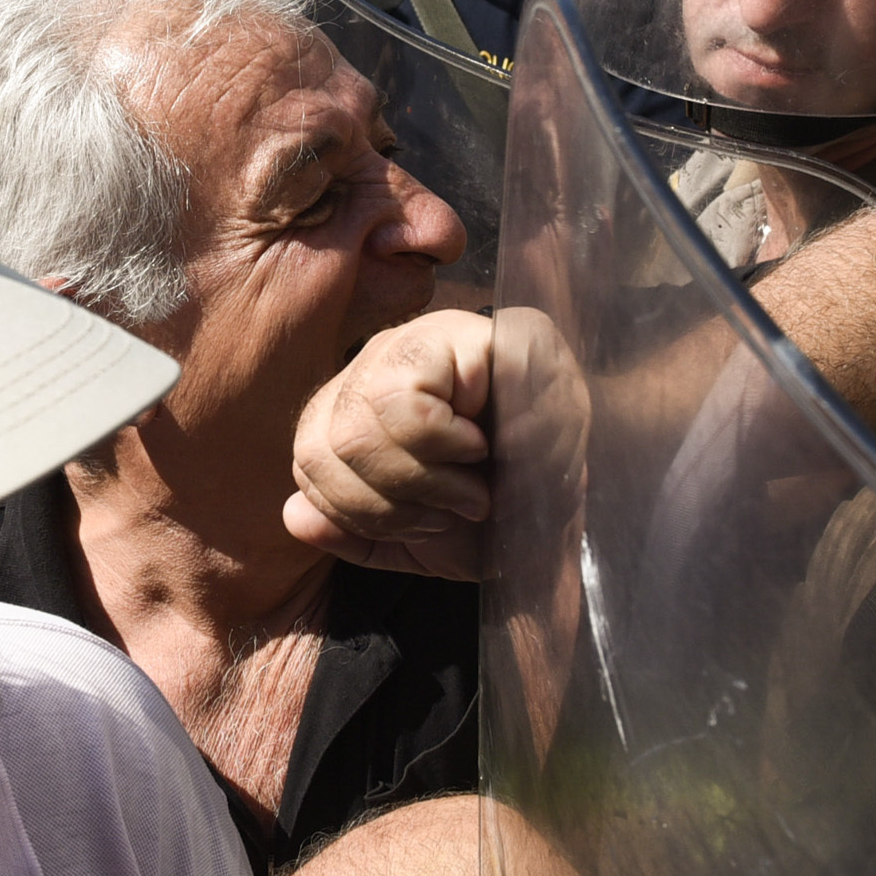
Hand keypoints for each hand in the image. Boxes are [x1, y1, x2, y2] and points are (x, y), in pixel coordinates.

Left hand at [286, 310, 498, 580]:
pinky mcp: (460, 333)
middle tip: (454, 508)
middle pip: (325, 443)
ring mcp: (413, 340)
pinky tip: (483, 450)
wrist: (579, 499)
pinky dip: (445, 448)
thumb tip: (295, 515)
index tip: (421, 526)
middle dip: (394, 502)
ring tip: (473, 486)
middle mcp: (373, 364)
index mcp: (353, 409)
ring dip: (425, 481)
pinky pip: (407, 404)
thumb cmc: (501, 514)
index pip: (308, 458)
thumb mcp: (420, 541)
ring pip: (358, 423)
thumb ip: (355, 533)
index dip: (358, 511)